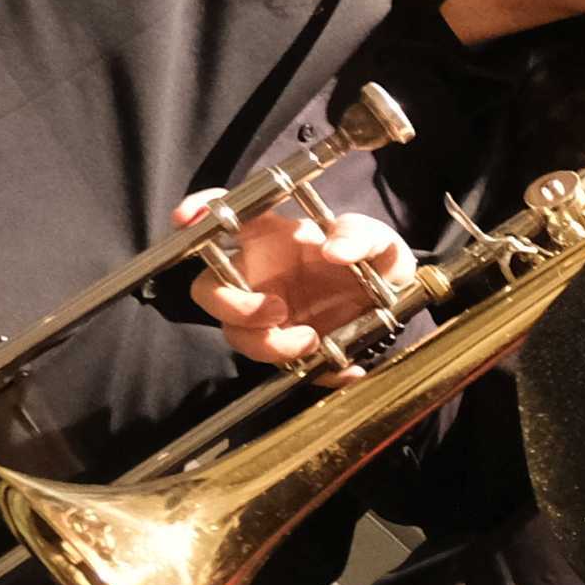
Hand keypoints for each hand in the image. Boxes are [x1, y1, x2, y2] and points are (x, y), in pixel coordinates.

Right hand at [186, 192, 413, 373]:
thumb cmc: (375, 261)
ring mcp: (268, 313)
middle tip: (276, 310)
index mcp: (272, 236)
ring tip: (311, 340)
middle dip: (230, 305)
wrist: (397, 304)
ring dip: (266, 345)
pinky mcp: (288, 347)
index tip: (187, 218)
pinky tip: (342, 366)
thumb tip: (334, 249)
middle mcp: (258, 274)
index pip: (222, 217)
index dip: (198, 212)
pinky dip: (312, 371)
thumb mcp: (380, 242)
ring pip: (236, 334)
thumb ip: (360, 236)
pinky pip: (284, 368)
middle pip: (210, 290)